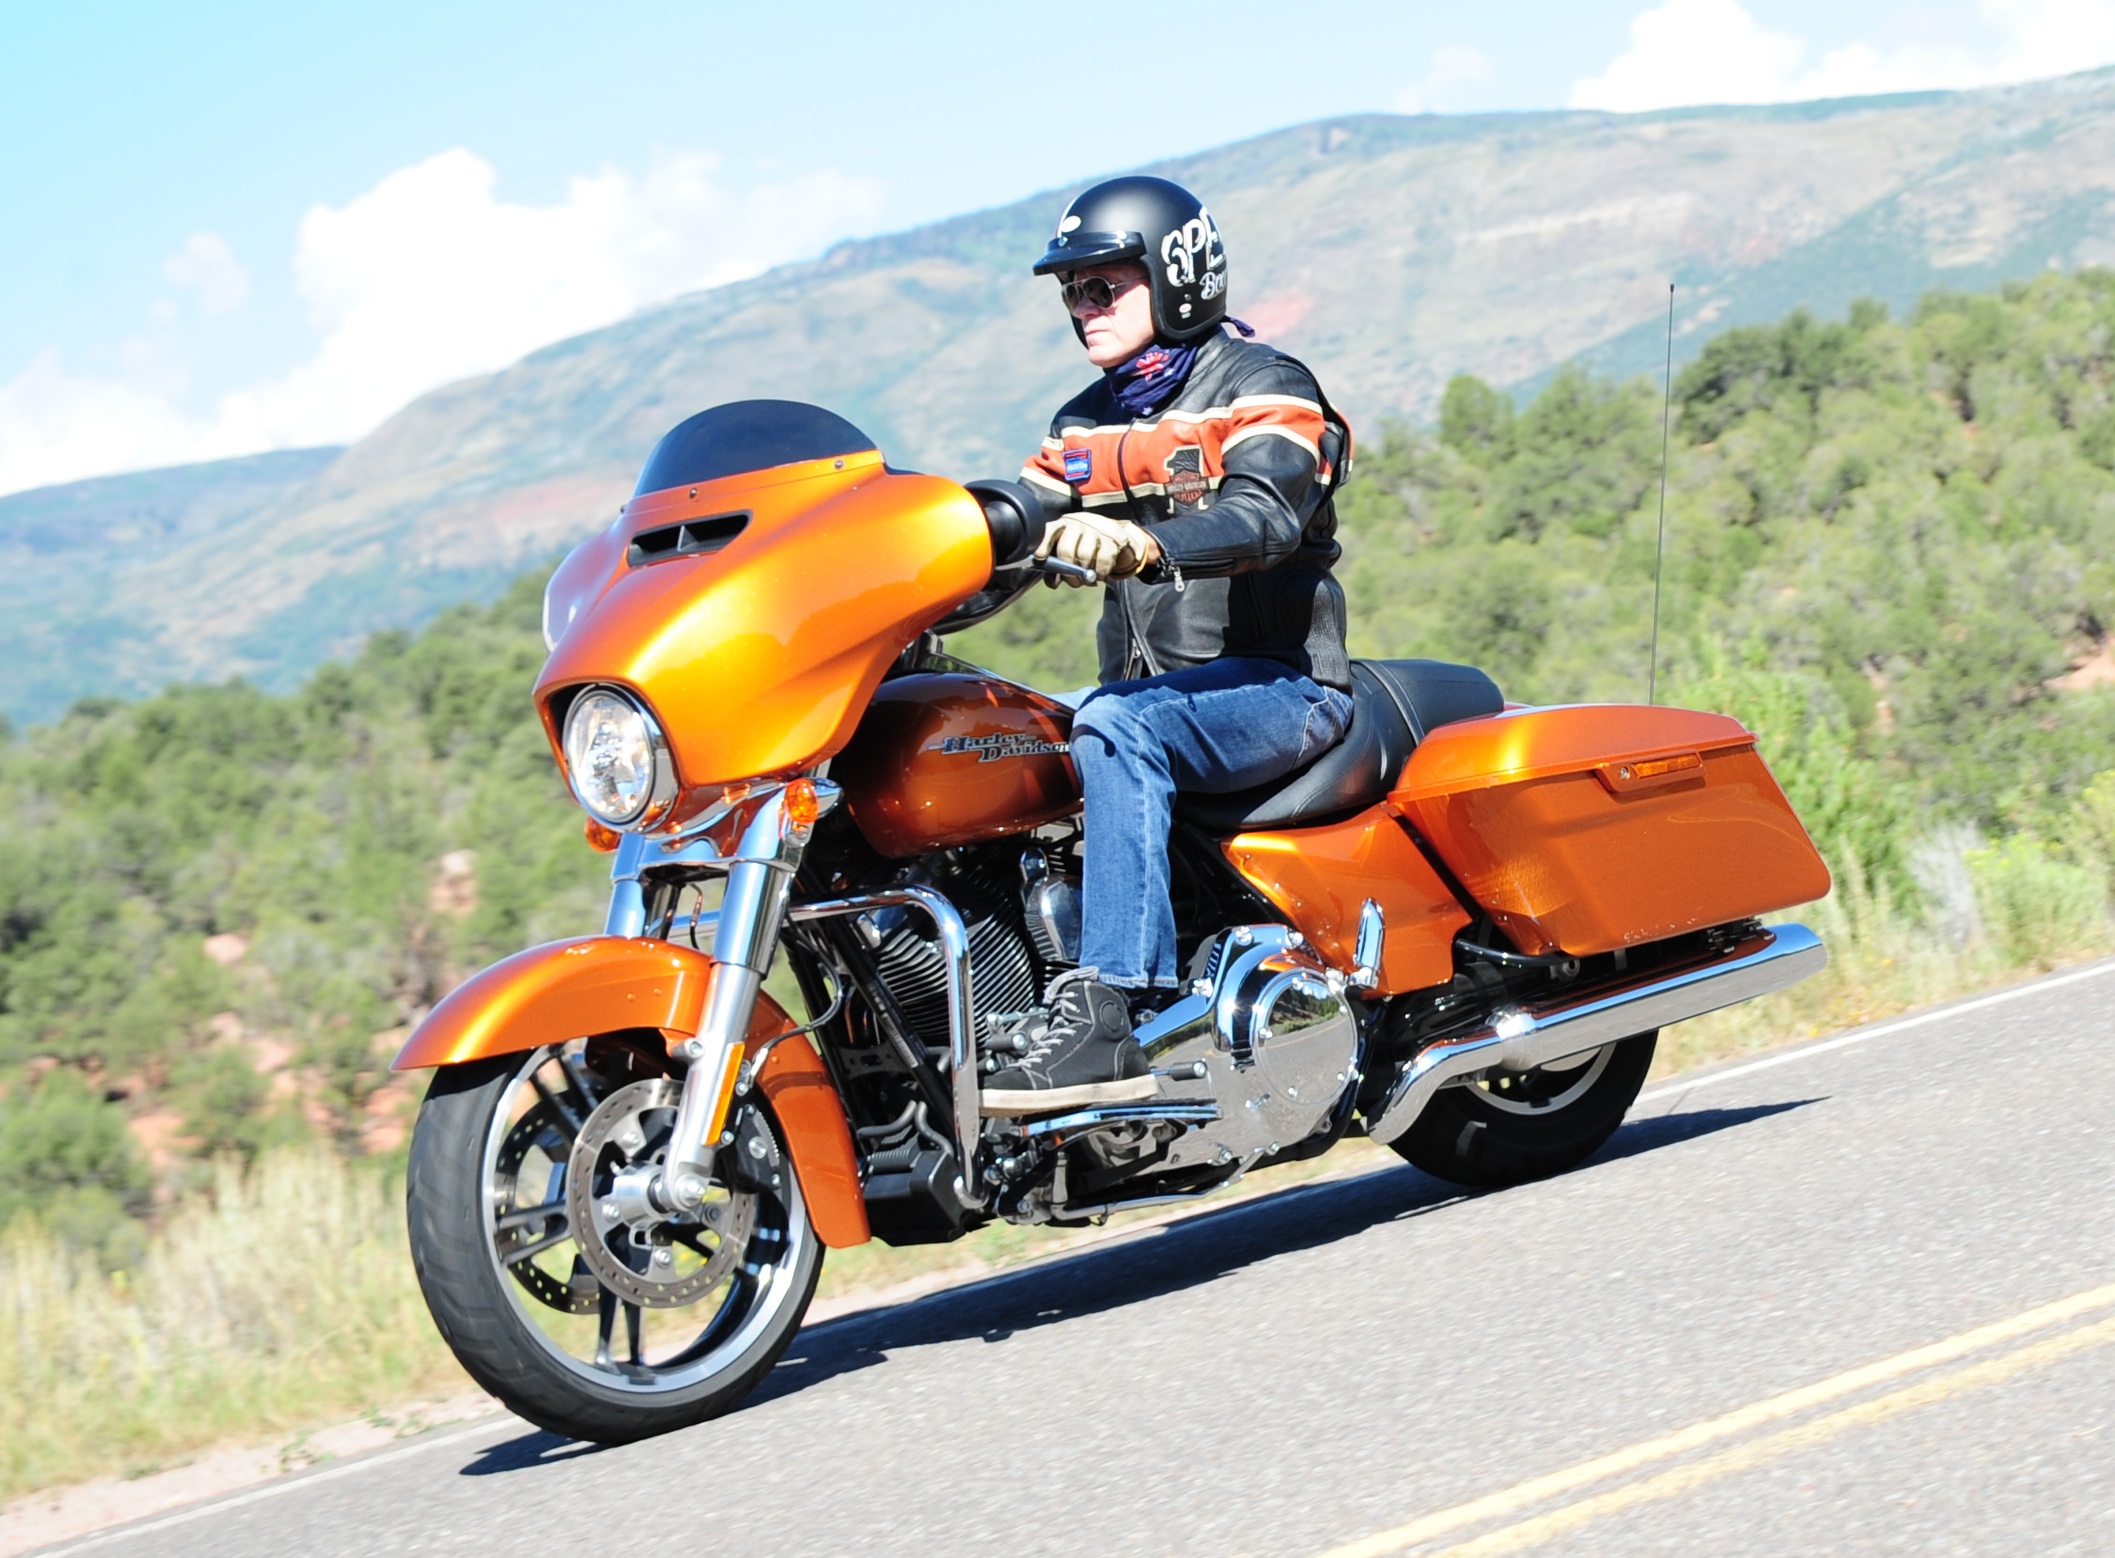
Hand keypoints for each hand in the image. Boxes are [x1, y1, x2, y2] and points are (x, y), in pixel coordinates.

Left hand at [1034, 513, 1159, 580]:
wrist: (1108, 532)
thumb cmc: (1079, 544)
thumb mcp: (1066, 551)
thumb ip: (1056, 567)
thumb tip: (1053, 582)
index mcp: (1061, 526)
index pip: (1049, 531)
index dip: (1043, 544)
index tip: (1040, 557)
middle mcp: (1077, 525)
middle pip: (1066, 548)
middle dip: (1067, 570)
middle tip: (1072, 580)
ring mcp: (1095, 530)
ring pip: (1085, 555)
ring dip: (1084, 574)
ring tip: (1085, 579)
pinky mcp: (1112, 539)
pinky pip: (1104, 560)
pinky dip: (1100, 572)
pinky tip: (1099, 574)